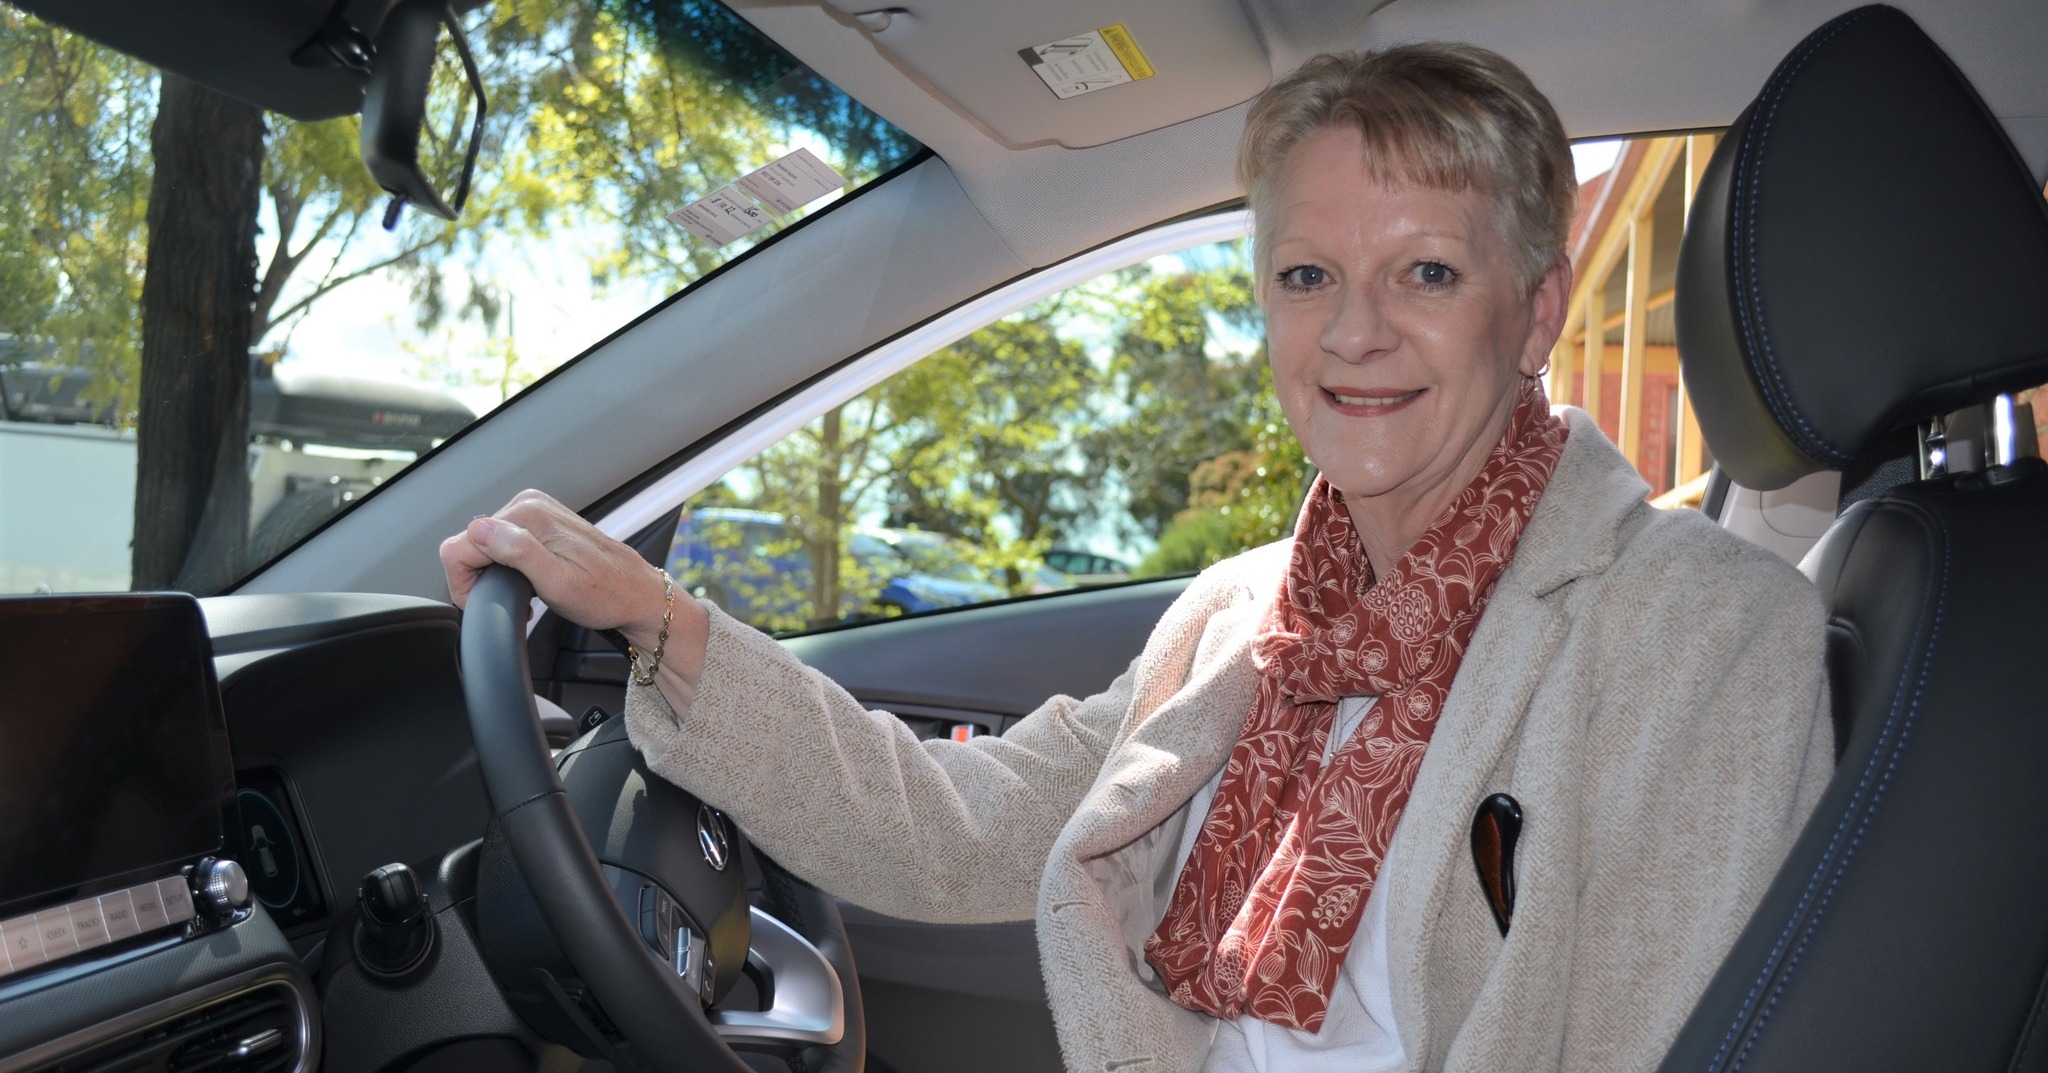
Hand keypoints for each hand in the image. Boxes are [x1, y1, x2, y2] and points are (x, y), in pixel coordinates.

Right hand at [439, 490, 696, 652]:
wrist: (635, 593)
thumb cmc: (604, 594)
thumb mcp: (557, 582)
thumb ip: (517, 552)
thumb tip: (480, 530)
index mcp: (527, 515)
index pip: (459, 545)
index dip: (464, 583)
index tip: (484, 603)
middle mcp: (528, 505)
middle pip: (468, 543)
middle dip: (479, 578)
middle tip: (511, 601)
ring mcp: (534, 510)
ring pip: (483, 545)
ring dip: (493, 574)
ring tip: (523, 594)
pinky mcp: (539, 521)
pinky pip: (502, 542)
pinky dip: (506, 566)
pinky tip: (526, 582)